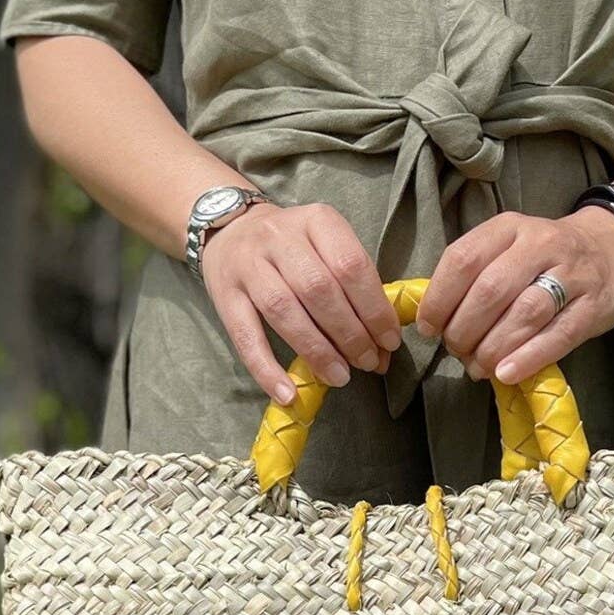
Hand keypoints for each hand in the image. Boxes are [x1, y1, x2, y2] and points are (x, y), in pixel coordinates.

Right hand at [200, 200, 401, 403]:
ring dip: (317, 350)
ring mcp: (248, 265)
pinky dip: (267, 369)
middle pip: (319, 289)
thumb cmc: (294, 247)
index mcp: (317, 221)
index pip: (351, 265)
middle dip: (349, 333)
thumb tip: (383, 349)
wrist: (230, 231)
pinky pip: (246, 337)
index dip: (374, 308)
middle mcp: (280, 237)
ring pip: (284, 310)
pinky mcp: (224, 295)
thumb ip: (355, 289)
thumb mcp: (327, 247)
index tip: (389, 342)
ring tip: (340, 377)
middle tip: (368, 362)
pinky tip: (287, 393)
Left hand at [413, 207, 613, 383]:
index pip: (463, 259)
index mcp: (509, 228)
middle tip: (457, 351)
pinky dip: (529, 357)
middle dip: (464, 330)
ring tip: (478, 367)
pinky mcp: (595, 305)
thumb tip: (434, 322)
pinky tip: (506, 373)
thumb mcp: (508, 248)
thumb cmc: (546, 257)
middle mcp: (540, 243)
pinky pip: (559, 334)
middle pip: (491, 290)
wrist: (613, 246)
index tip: (429, 328)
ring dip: (493, 347)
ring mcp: (572, 273)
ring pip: (525, 313)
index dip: (439, 299)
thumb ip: (474, 276)